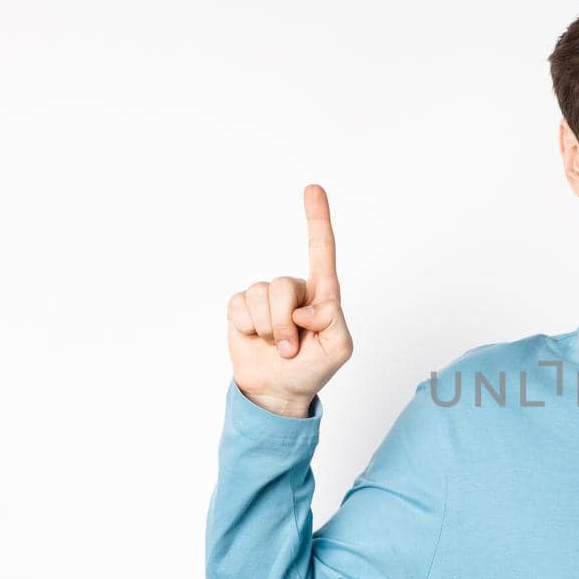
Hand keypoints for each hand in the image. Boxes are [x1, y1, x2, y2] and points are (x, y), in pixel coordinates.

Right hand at [226, 184, 353, 416]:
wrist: (277, 390)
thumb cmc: (312, 368)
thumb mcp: (338, 349)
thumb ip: (332, 321)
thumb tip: (305, 306)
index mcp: (322, 294)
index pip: (321, 251)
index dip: (317, 219)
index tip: (313, 188)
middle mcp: (294, 289)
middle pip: (283, 286)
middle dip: (284, 324)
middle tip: (291, 349)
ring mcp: (266, 297)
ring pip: (261, 297)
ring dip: (268, 330)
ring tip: (276, 346)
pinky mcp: (242, 307)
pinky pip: (240, 306)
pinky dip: (248, 329)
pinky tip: (255, 338)